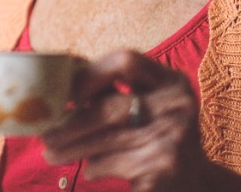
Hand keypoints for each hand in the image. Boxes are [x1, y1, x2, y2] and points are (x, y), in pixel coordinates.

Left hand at [40, 50, 209, 191]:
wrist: (197, 183)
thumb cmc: (159, 135)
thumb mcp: (149, 105)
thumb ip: (114, 91)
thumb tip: (57, 83)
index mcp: (172, 82)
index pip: (126, 60)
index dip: (90, 74)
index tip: (66, 93)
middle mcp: (178, 106)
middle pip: (110, 108)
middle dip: (71, 124)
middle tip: (44, 135)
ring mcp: (173, 139)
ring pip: (106, 140)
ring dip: (71, 148)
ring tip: (50, 153)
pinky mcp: (164, 169)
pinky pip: (113, 165)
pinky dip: (94, 167)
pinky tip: (90, 169)